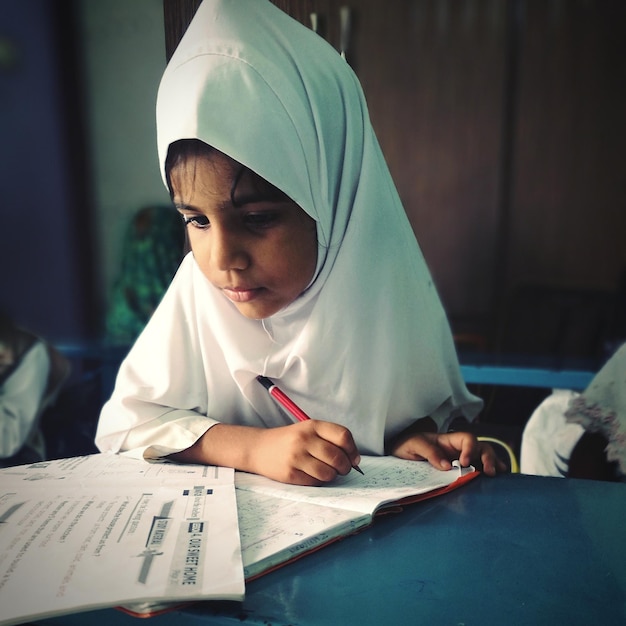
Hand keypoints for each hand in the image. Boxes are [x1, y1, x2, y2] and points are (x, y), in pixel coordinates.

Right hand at [253, 420, 360, 484]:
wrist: (258, 448)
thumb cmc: (290, 440)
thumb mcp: (308, 430)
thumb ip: (331, 439)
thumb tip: (355, 460)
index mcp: (312, 425)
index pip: (343, 436)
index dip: (353, 450)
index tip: (354, 458)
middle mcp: (304, 439)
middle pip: (338, 457)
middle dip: (345, 467)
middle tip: (342, 469)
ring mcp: (296, 457)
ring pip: (328, 473)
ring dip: (332, 476)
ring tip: (326, 471)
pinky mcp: (290, 474)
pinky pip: (315, 482)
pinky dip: (318, 481)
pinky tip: (311, 474)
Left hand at [390, 430, 505, 475]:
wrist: (400, 453)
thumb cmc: (408, 445)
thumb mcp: (414, 445)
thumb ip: (429, 453)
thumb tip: (448, 466)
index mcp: (448, 440)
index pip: (467, 438)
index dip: (469, 449)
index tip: (463, 463)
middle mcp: (458, 449)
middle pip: (480, 447)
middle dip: (488, 457)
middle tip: (489, 472)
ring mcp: (461, 459)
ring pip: (483, 457)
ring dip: (493, 464)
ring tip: (499, 475)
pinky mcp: (460, 471)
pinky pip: (478, 469)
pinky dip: (489, 471)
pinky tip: (498, 479)